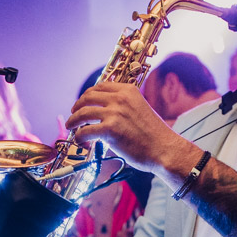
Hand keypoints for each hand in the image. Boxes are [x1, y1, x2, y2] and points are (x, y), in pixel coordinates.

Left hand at [65, 82, 186, 173]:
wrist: (165, 149)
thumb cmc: (154, 134)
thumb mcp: (140, 108)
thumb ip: (124, 106)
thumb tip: (104, 111)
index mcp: (128, 90)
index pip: (100, 86)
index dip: (87, 94)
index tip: (82, 102)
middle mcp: (120, 98)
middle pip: (88, 97)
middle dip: (77, 106)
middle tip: (73, 115)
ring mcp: (114, 113)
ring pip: (83, 113)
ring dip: (73, 121)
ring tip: (71, 127)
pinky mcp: (110, 130)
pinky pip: (85, 131)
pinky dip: (79, 136)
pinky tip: (80, 140)